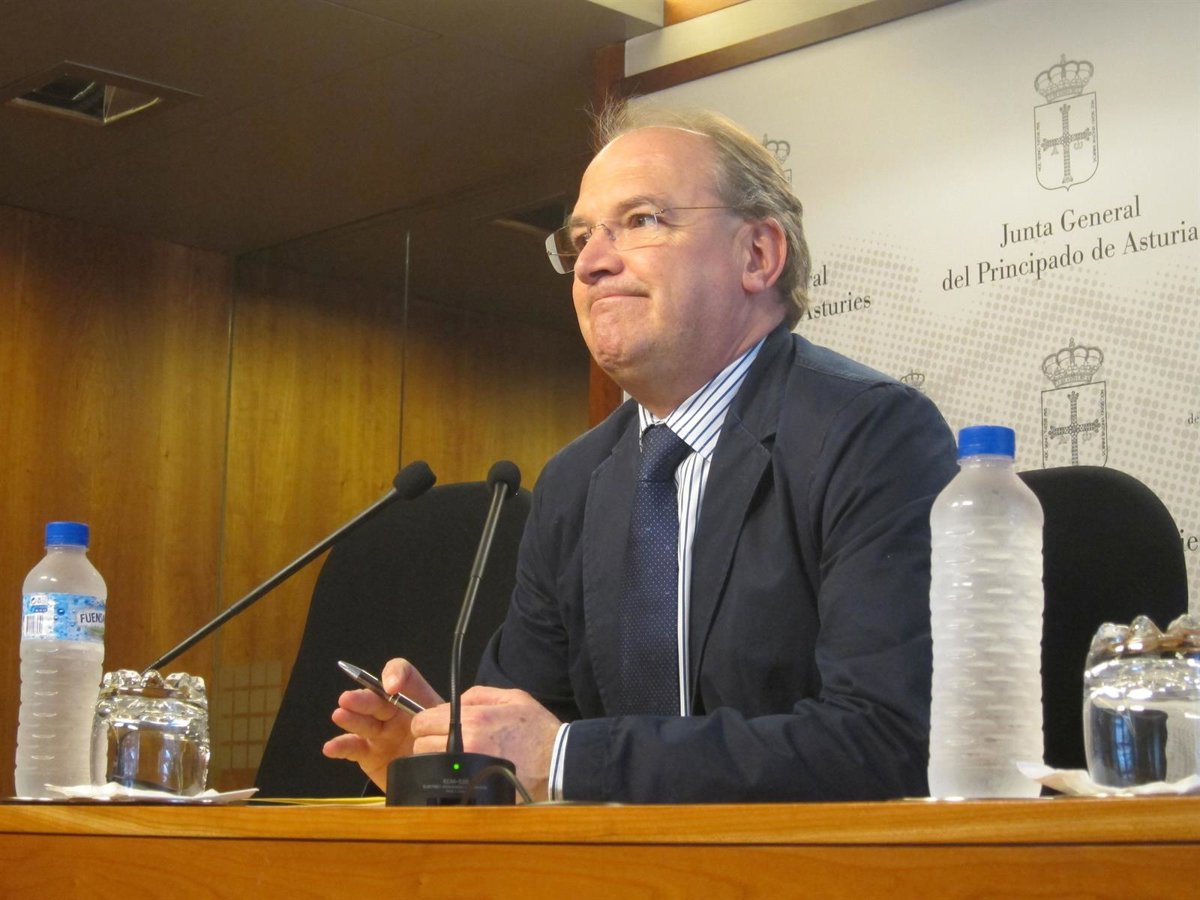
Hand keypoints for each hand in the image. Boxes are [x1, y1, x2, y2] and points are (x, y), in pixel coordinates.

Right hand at [322, 658, 443, 790]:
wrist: (434, 778)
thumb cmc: (441, 746)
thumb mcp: (450, 726)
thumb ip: (449, 715)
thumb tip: (453, 710)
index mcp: (412, 698)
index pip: (402, 675)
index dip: (395, 675)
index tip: (393, 686)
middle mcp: (392, 712)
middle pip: (375, 698)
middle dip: (363, 698)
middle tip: (351, 698)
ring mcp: (378, 733)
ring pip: (361, 721)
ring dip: (350, 717)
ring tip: (341, 714)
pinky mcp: (368, 754)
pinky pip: (353, 748)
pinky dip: (340, 746)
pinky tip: (332, 746)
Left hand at [411, 686, 561, 802]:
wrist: (559, 764)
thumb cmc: (538, 731)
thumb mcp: (514, 698)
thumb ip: (479, 694)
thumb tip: (454, 701)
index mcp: (473, 719)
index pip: (424, 720)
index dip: (428, 721)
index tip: (437, 725)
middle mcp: (466, 745)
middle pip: (421, 744)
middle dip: (430, 741)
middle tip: (446, 742)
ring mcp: (467, 771)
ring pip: (429, 765)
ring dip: (436, 760)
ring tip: (455, 758)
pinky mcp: (472, 790)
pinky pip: (444, 783)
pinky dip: (448, 779)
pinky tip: (463, 773)